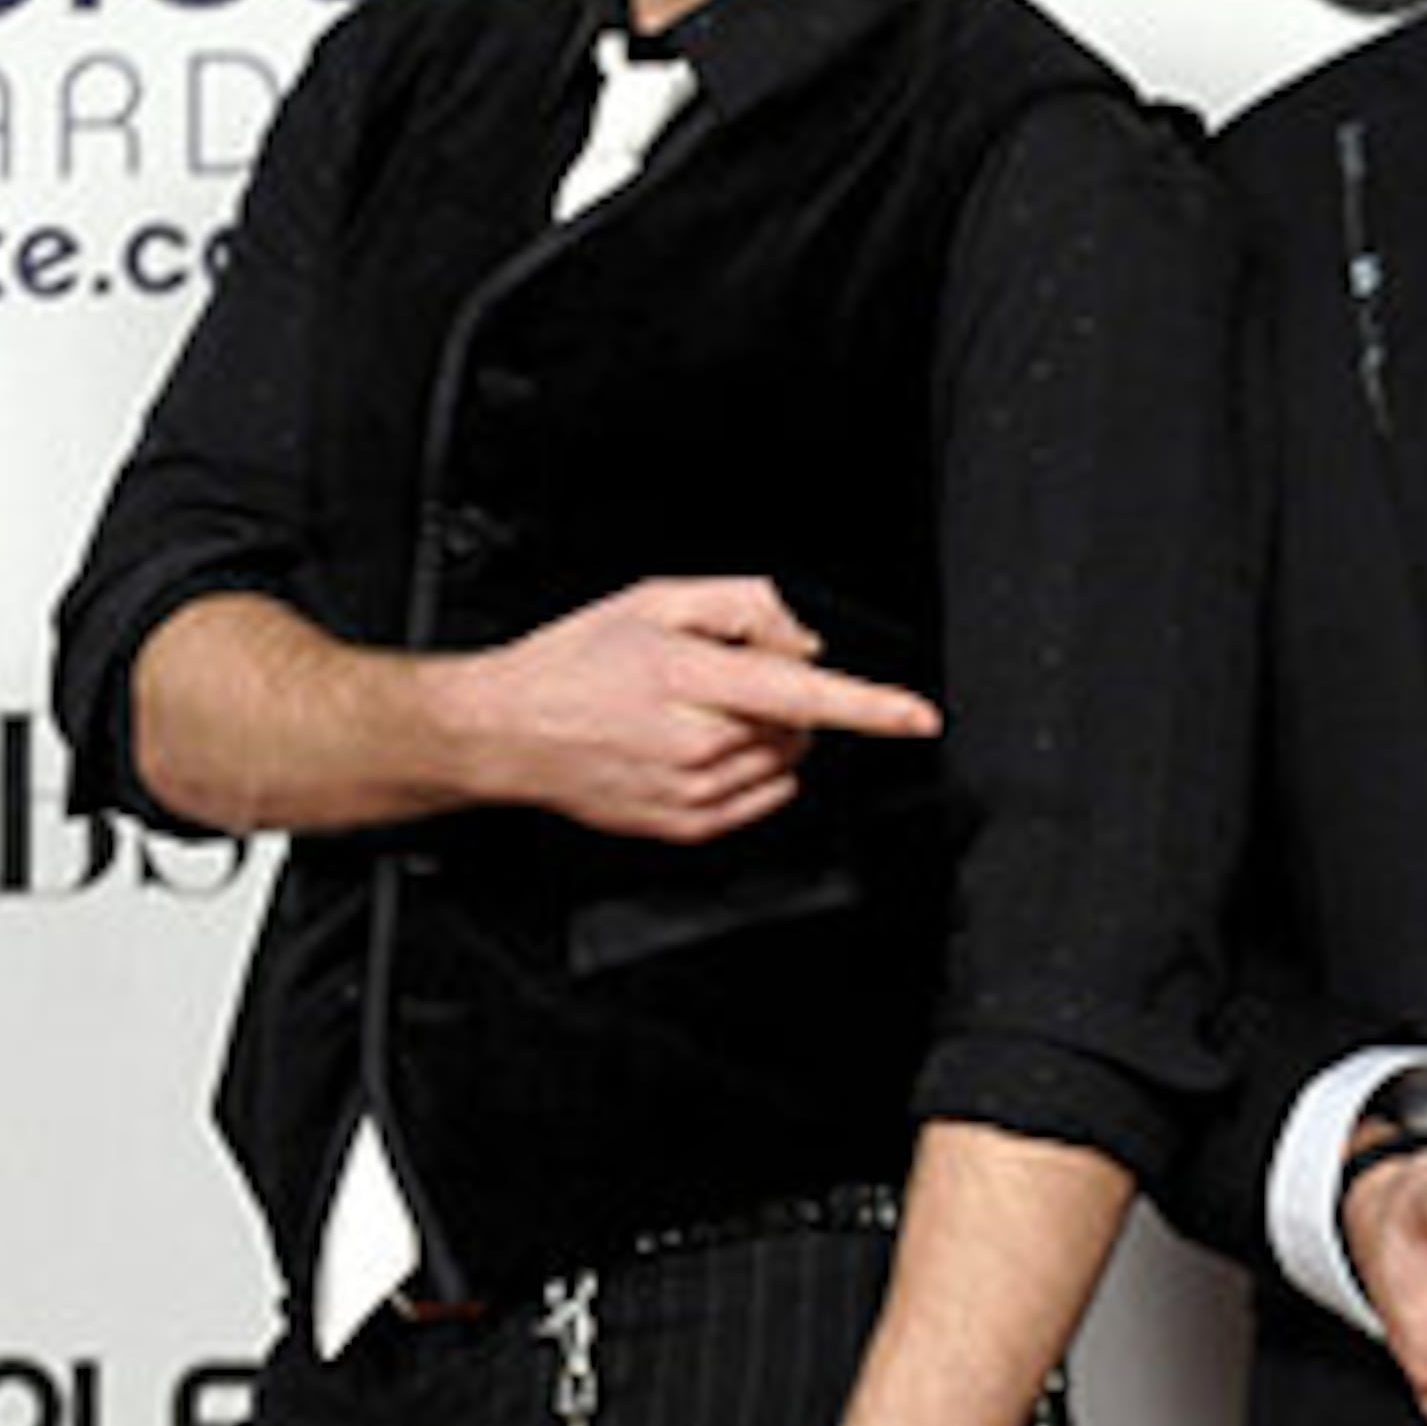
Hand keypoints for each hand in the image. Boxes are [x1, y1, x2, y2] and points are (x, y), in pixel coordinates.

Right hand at [455, 575, 939, 842]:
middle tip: (725, 679)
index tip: (920, 716)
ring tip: (702, 714)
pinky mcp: (686, 826)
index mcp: (691, 676)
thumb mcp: (656, 600)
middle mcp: (696, 740)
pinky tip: (703, 748)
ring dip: (769, 735)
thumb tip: (804, 643)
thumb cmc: (576, 663)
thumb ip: (745, 606)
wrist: (506, 730)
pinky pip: (762, 798)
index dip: (871, 706)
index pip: (803, 694)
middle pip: (800, 723)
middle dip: (786, 697)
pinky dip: (754, 770)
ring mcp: (692, 792)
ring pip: (785, 762)